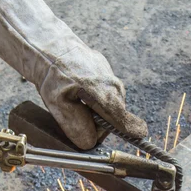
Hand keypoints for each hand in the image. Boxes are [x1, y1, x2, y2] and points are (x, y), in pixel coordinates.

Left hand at [0, 0, 146, 149]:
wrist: (50, 48)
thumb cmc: (53, 75)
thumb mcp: (58, 104)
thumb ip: (76, 125)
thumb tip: (90, 142)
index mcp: (103, 93)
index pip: (123, 120)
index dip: (128, 130)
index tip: (139, 135)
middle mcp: (113, 86)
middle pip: (112, 120)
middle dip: (95, 124)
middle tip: (75, 115)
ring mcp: (112, 79)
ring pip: (108, 109)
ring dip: (93, 112)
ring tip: (75, 101)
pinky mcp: (108, 76)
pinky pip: (104, 97)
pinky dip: (92, 100)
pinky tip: (79, 92)